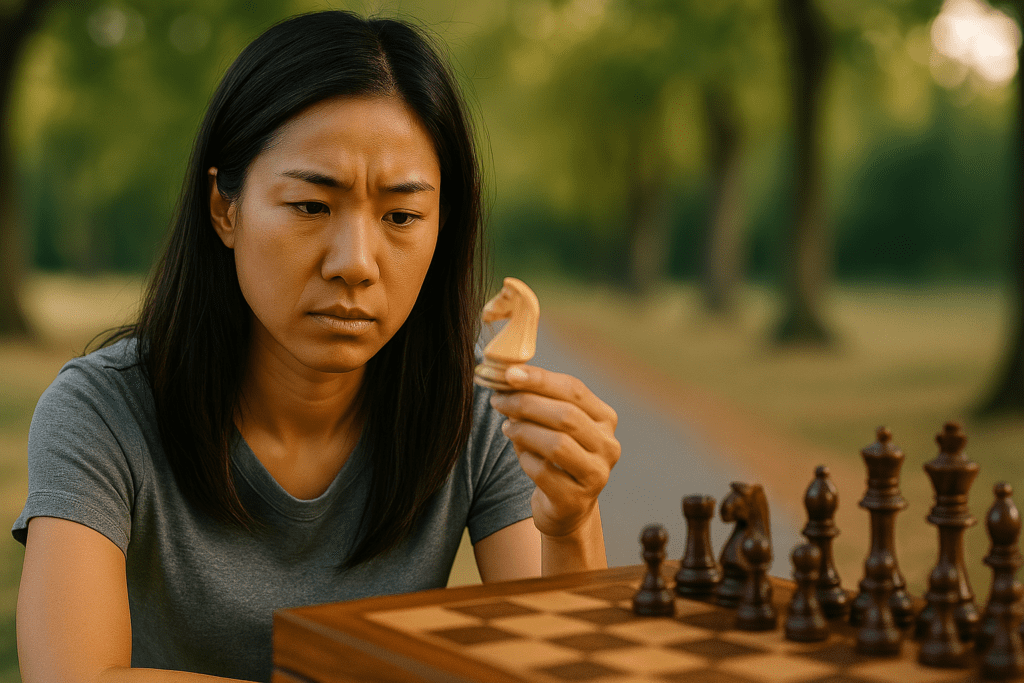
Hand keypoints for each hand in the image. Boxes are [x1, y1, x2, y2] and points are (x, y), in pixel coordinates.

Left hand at [489, 364, 619, 538]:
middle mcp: (608, 446)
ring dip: (524, 431)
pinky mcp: (576, 499)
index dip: (540, 379)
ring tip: (506, 427)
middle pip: (566, 415)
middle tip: (499, 400)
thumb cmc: (555, 457)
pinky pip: (544, 472)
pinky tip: (520, 454)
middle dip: (526, 403)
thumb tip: (509, 376)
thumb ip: (539, 400)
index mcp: (606, 419)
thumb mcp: (552, 425)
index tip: (509, 374)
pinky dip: (525, 459)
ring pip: (557, 444)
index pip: (574, 390)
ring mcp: (596, 475)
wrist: (566, 507)